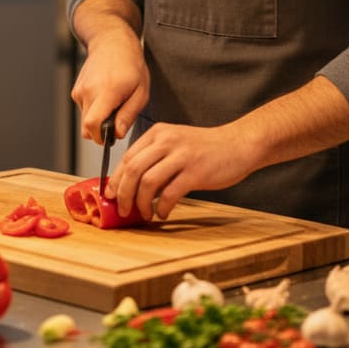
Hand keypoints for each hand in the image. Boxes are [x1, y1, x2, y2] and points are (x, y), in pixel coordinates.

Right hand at [71, 0, 149, 144]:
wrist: (112, 42)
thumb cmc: (131, 65)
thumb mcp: (141, 92)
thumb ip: (128, 115)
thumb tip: (117, 134)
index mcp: (106, 92)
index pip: (92, 125)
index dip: (100, 137)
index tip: (112, 136)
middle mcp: (88, 91)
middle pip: (87, 127)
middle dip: (101, 131)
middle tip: (118, 118)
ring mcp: (79, 90)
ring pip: (85, 120)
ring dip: (99, 119)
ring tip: (114, 102)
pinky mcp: (75, 90)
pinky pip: (84, 110)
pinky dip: (94, 109)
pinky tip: (106, 96)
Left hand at [106, 121, 253, 220]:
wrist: (238, 144)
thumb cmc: (205, 148)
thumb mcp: (175, 144)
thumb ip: (155, 158)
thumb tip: (131, 185)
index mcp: (158, 133)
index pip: (127, 157)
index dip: (115, 179)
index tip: (110, 196)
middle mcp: (167, 141)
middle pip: (132, 170)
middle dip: (123, 194)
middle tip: (123, 209)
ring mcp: (181, 155)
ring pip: (147, 182)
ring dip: (141, 203)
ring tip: (145, 214)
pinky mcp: (195, 172)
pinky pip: (169, 194)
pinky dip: (163, 208)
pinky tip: (164, 213)